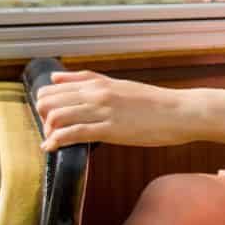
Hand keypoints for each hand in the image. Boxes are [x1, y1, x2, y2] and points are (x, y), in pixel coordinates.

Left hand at [37, 71, 193, 150]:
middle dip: (43, 117)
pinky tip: (53, 148)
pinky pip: (73, 133)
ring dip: (49, 131)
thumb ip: (87, 80)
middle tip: (53, 130)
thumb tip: (56, 76)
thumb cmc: (155, 102)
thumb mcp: (119, 85)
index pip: (52, 88)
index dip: (46, 104)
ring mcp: (103, 111)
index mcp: (98, 83)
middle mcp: (96, 94)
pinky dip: (56, 141)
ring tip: (55, 140)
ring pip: (56, 116)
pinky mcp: (110, 129)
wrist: (181, 112)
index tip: (53, 116)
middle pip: (48, 101)